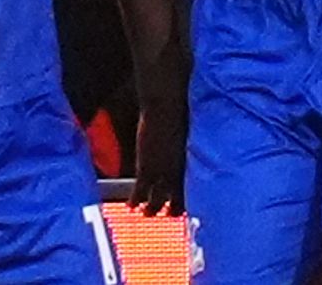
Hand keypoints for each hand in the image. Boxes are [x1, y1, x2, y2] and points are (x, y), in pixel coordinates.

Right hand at [129, 97, 187, 216]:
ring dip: (151, 209)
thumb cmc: (179, 115)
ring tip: (147, 214)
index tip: (186, 207)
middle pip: (176, 200)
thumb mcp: (186, 135)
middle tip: (169, 216)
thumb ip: (186, 147)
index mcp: (189, 164)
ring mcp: (160, 172)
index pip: (191, 190)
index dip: (188, 200)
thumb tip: (190, 148)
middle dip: (171, 210)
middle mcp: (177, 172)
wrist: (165, 107)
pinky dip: (135, 200)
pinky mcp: (145, 167)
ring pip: (156, 199)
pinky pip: (139, 190)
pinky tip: (131, 206)